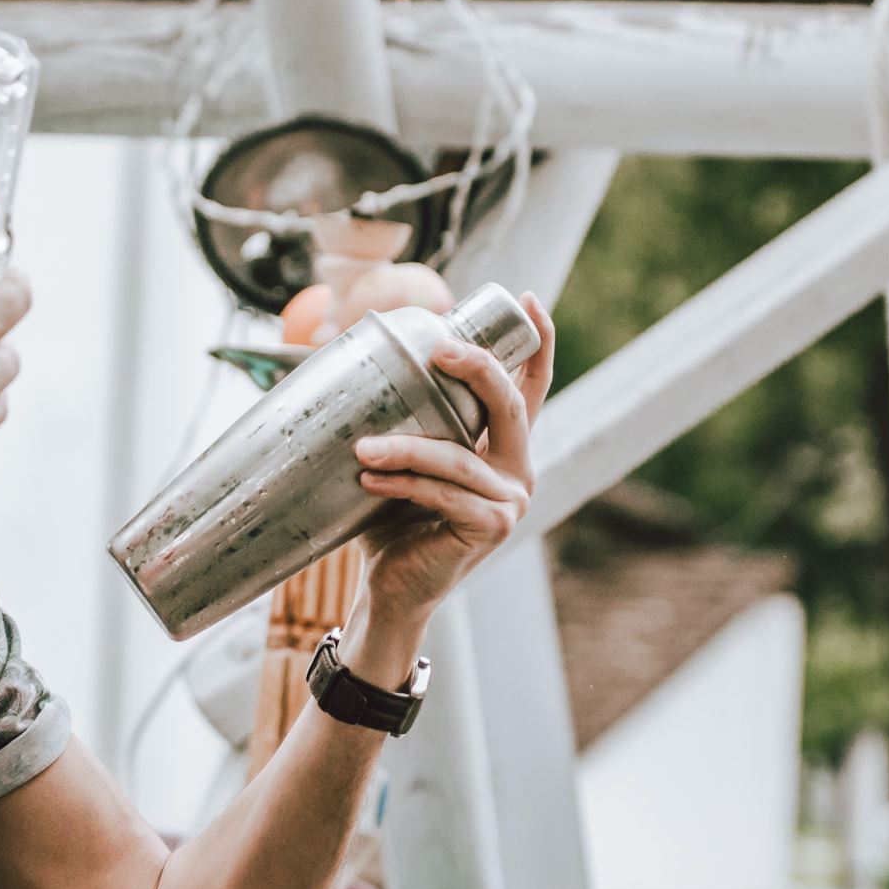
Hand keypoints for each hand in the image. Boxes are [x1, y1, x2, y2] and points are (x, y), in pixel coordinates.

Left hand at [353, 292, 555, 625]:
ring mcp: (510, 499)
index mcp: (501, 446)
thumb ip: (400, 419)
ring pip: (459, 456)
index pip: (528, 387)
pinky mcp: (492, 526)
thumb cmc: (390, 519)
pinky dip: (404, 484)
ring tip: (362, 450)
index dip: (537, 343)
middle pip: (509, 405)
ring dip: (406, 448)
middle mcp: (517, 469)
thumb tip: (352, 359)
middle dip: (476, 368)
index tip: (528, 300)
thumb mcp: (400, 459)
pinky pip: (444, 493)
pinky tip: (369, 481)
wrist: (390, 589)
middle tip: (438, 348)